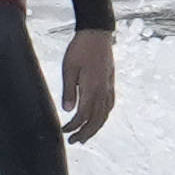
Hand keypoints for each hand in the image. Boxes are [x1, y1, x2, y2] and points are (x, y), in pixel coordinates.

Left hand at [61, 29, 114, 143]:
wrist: (97, 33)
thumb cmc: (80, 48)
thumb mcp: (69, 68)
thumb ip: (69, 90)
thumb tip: (68, 110)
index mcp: (92, 88)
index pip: (83, 115)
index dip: (74, 126)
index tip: (64, 130)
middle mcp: (103, 91)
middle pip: (96, 120)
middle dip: (85, 133)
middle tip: (74, 141)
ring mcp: (108, 87)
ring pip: (104, 115)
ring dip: (95, 128)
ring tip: (85, 136)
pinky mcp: (110, 82)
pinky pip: (109, 105)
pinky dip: (103, 116)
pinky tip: (99, 118)